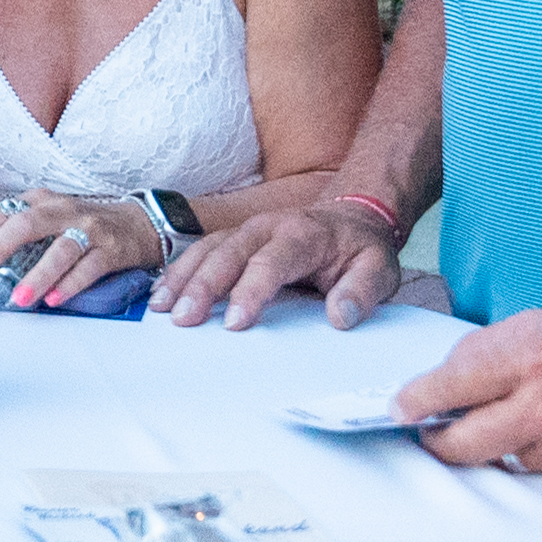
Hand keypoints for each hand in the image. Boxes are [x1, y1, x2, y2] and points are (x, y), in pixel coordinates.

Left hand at [0, 190, 155, 310]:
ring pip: (59, 250)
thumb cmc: (83, 225)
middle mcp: (62, 209)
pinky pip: (89, 267)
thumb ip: (15, 233)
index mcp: (40, 201)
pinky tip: (54, 300)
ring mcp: (89, 228)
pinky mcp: (112, 248)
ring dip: (36, 275)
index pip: (1, 215)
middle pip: (24, 225)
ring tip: (18, 298)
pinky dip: (70, 284)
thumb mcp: (47, 218)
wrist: (139, 222)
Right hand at [155, 196, 407, 328]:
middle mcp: (268, 227)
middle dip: (203, 286)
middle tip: (184, 319)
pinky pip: (201, 251)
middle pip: (228, 253)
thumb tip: (340, 316)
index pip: (271, 263)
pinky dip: (180, 272)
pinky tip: (163, 295)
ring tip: (162, 309)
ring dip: (183, 278)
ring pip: (208, 249)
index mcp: (302, 235)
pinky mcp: (234, 238)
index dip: (251, 292)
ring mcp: (247, 230)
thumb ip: (362, 291)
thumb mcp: (379, 269)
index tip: (235, 323)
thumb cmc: (361, 250)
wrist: (352, 218)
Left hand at [393, 307, 541, 482]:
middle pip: (460, 444)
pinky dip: (534, 455)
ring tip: (526, 416)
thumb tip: (441, 385)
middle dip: (437, 442)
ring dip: (496, 445)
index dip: (415, 401)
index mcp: (528, 354)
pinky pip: (536, 472)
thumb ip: (488, 353)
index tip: (399, 410)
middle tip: (432, 433)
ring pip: (498, 459)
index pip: (449, 386)